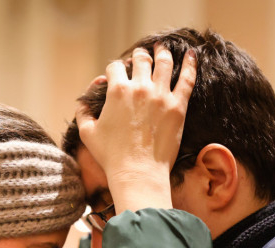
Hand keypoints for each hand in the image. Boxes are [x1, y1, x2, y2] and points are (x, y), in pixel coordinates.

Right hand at [76, 45, 196, 213]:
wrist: (137, 173)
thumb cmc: (110, 156)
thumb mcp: (87, 133)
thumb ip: (83, 109)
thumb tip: (89, 91)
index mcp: (116, 91)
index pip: (115, 67)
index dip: (115, 68)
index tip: (118, 73)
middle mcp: (139, 88)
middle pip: (140, 60)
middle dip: (139, 56)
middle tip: (141, 56)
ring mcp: (161, 95)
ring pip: (164, 63)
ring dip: (162, 52)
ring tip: (162, 48)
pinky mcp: (178, 106)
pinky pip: (187, 78)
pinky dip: (190, 64)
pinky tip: (191, 55)